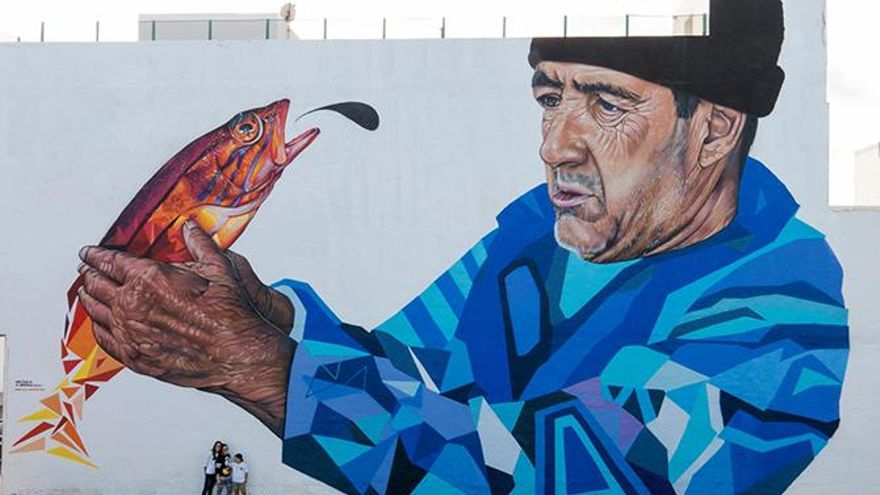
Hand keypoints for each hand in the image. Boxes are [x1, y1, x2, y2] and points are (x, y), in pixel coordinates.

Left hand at [77, 221, 294, 435]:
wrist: (234, 353)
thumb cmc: (229, 313)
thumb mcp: (219, 267)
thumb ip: (199, 243)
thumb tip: (190, 228)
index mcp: (149, 279)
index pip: (110, 261)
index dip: (96, 254)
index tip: (90, 252)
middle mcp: (133, 305)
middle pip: (97, 284)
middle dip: (89, 273)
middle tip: (86, 268)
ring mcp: (130, 333)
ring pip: (96, 311)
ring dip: (89, 298)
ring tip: (87, 291)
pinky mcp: (134, 356)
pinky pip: (104, 338)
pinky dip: (97, 327)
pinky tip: (98, 322)